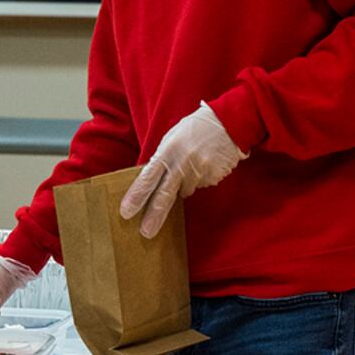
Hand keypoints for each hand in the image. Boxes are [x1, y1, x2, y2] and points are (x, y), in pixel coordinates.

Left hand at [120, 102, 244, 237]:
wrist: (227, 122)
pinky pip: (201, 185)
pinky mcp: (214, 176)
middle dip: (154, 216)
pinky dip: (199, 178)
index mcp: (166, 152)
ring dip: (184, 183)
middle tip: (145, 233)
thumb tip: (151, 180)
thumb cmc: (194, 129)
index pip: (147, 179)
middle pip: (164, 196)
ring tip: (191, 163)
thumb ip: (161, 159)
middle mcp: (182, 164)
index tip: (126, 212)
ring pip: (185, 191)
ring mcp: (199, 172)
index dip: (136, 197)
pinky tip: (205, 163)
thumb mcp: (171, 139)